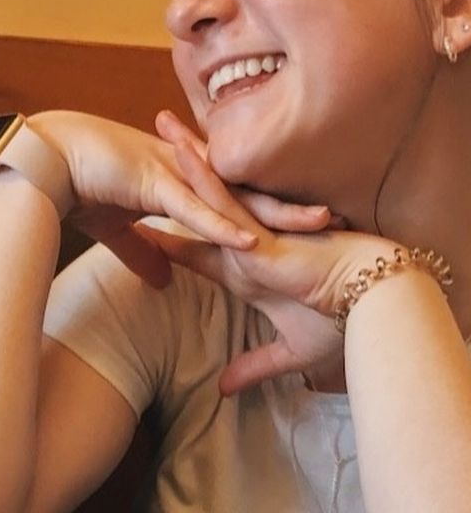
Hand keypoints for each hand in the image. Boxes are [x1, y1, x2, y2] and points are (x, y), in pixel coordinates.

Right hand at [36, 110, 330, 290]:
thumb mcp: (114, 229)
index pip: (229, 196)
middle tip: (334, 215)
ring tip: (317, 222)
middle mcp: (180, 172)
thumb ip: (141, 252)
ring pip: (232, 196)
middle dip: (288, 205)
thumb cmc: (75, 187)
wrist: (43, 161)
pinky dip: (222, 225)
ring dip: (273, 211)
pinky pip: (193, 208)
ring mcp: (168, 174)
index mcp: (175, 180)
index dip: (264, 210)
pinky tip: (251, 240)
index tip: (300, 225)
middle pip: (245, 192)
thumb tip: (161, 281)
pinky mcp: (150, 182)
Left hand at [141, 129, 396, 393]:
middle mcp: (243, 242)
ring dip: (184, 155)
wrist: (374, 311)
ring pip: (209, 188)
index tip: (136, 217)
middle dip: (173, 174)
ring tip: (160, 122)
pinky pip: (225, 198)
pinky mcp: (260, 232)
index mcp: (244, 267)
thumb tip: (224, 390)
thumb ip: (252, 367)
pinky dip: (202, 176)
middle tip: (144, 144)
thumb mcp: (288, 352)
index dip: (165, 233)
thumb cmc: (341, 325)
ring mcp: (250, 232)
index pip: (194, 247)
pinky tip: (181, 150)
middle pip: (199, 202)